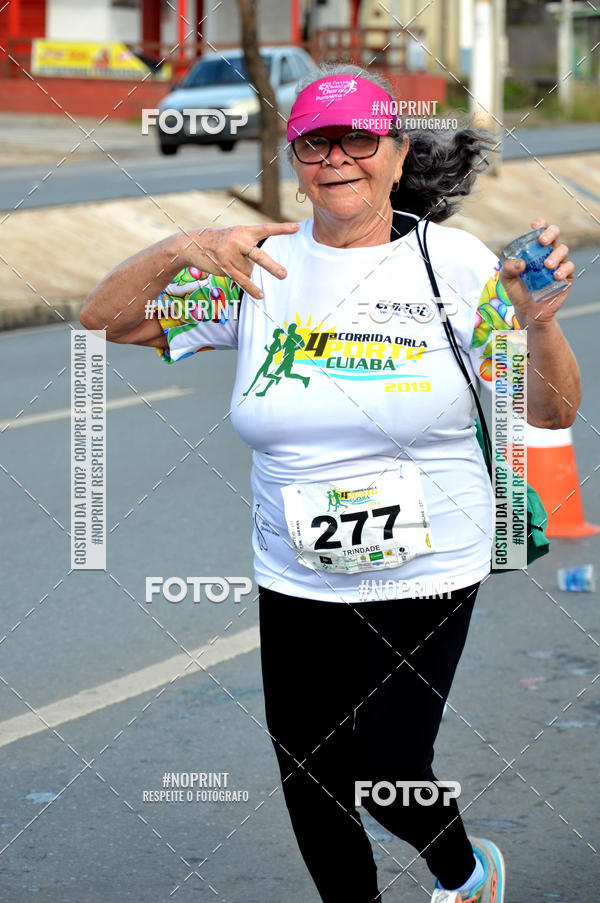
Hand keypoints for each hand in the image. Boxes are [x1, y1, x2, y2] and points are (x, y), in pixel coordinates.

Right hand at [178, 222, 299, 298]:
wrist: (194, 244)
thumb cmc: (220, 242)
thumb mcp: (236, 237)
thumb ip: (249, 248)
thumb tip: (256, 270)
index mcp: (244, 231)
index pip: (266, 229)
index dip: (281, 229)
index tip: (296, 228)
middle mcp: (238, 241)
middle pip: (259, 256)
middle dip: (271, 266)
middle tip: (284, 275)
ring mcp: (230, 255)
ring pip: (249, 271)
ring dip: (243, 271)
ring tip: (231, 262)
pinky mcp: (225, 267)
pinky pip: (242, 280)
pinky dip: (251, 288)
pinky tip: (260, 295)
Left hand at [499, 218, 573, 327]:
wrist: (528, 311)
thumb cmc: (517, 291)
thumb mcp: (507, 279)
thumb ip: (508, 268)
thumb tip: (520, 263)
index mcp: (534, 249)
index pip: (540, 231)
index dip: (540, 224)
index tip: (535, 225)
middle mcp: (548, 253)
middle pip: (555, 234)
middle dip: (550, 233)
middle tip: (542, 242)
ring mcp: (558, 263)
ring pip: (563, 250)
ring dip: (556, 255)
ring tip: (546, 265)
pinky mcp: (566, 276)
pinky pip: (569, 267)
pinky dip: (563, 269)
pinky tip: (555, 275)